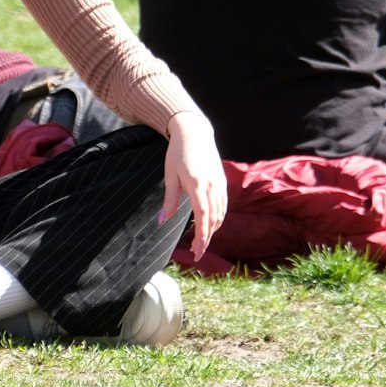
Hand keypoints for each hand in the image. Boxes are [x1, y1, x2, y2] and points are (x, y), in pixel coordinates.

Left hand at [161, 111, 226, 260]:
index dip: (201, 236)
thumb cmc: (177, 153)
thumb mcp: (170, 175)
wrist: (194, 132)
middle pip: (213, 219)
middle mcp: (212, 186)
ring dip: (213, 229)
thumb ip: (169, 199)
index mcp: (197, 185)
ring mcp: (219, 183)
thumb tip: (162, 221)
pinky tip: (211, 225)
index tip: (197, 251)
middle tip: (198, 253)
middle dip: (206, 238)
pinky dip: (218, 217)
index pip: (202, 217)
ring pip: (220, 213)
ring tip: (203, 242)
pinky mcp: (222, 181)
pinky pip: (223, 205)